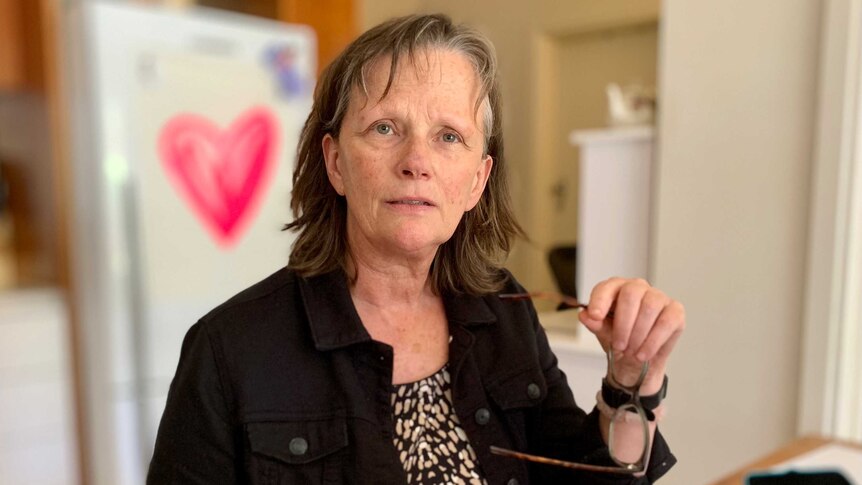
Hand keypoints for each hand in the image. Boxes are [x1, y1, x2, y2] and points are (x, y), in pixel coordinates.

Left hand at [578, 278, 684, 392]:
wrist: (637, 361)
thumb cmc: (619, 341)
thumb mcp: (603, 333)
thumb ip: (595, 324)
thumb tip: (585, 315)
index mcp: (616, 289)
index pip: (607, 286)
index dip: (600, 299)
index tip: (594, 316)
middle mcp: (638, 287)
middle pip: (631, 294)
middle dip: (623, 323)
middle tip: (619, 345)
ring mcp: (658, 297)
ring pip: (650, 307)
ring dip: (638, 334)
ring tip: (631, 352)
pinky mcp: (675, 311)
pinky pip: (666, 321)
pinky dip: (653, 341)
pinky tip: (644, 354)